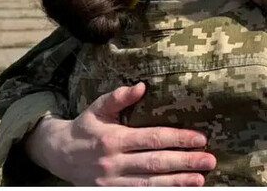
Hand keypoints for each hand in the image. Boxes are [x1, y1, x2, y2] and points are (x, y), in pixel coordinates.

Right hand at [24, 83, 215, 185]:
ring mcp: (111, 182)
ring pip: (149, 184)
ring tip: (200, 180)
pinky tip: (179, 190)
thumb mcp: (98, 109)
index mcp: (113, 139)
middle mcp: (113, 162)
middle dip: (184, 162)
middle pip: (155, 163)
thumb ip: (119, 98)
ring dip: (177, 183)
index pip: (152, 139)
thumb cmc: (85, 127)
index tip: (200, 139)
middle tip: (209, 160)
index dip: (178, 139)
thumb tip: (141, 86)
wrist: (57, 154)